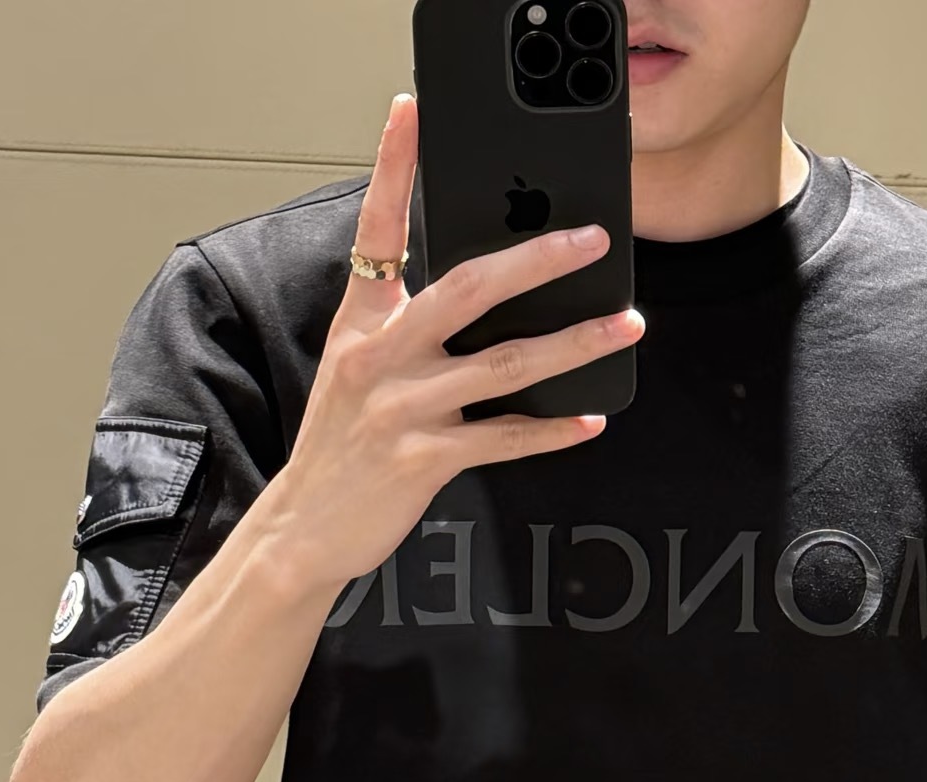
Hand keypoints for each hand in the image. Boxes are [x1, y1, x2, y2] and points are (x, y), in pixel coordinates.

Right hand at [269, 90, 645, 593]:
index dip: (393, 168)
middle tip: (592, 240)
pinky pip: (504, 438)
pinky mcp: (424, 459)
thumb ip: (401, 325)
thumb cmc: (339, 445)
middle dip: (539, 259)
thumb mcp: (352, 367)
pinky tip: (589, 419)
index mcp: (362, 322)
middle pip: (470, 288)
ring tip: (623, 326)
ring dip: (573, 343)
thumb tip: (481, 294)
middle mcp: (382, 356)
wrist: (304, 525)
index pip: (377, 230)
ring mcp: (404, 408)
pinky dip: (552, 430)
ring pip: (506, 364)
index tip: (410, 111)